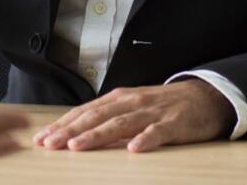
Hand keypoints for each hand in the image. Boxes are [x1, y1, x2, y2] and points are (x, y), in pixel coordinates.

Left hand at [32, 79, 233, 152]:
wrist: (204, 97)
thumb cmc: (163, 106)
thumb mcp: (132, 107)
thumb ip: (109, 118)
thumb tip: (77, 132)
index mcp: (118, 99)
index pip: (84, 112)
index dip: (62, 124)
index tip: (41, 138)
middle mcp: (131, 102)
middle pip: (96, 117)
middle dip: (70, 130)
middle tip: (49, 144)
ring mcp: (152, 113)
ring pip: (120, 124)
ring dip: (96, 135)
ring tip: (76, 147)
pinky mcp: (174, 124)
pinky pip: (158, 133)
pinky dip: (145, 139)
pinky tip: (133, 149)